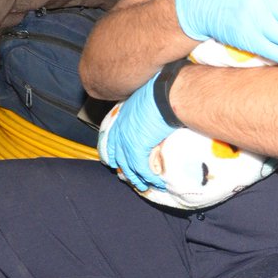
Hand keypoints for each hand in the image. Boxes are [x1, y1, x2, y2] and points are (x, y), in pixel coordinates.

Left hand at [98, 74, 174, 192]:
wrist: (165, 93)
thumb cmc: (161, 91)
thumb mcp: (147, 99)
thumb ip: (146, 109)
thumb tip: (156, 111)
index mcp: (122, 117)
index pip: (113, 139)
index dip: (114, 152)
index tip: (116, 161)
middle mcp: (120, 129)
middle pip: (118, 155)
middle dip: (124, 170)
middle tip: (131, 179)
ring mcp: (127, 139)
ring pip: (129, 166)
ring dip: (138, 178)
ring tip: (144, 186)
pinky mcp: (137, 147)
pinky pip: (141, 168)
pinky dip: (149, 177)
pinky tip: (156, 182)